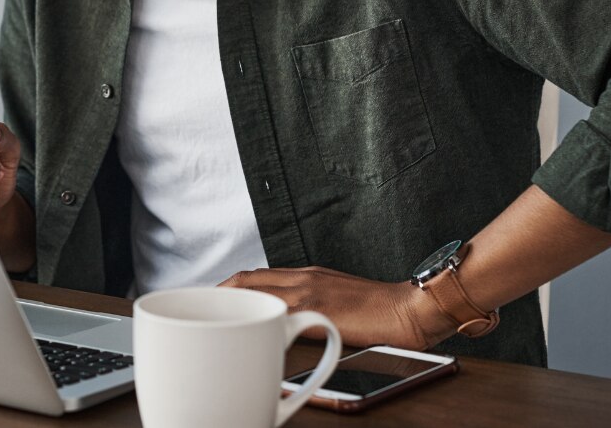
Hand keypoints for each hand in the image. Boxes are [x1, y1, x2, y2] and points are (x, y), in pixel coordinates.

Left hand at [220, 266, 453, 349]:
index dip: (228, 287)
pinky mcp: (318, 310)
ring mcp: (308, 292)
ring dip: (230, 303)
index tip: (210, 301)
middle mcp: (302, 278)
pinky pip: (278, 311)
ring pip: (255, 289)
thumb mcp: (338, 300)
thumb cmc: (381, 308)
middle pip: (247, 279)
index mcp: (306, 275)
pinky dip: (256, 319)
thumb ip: (310, 306)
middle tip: (198, 312)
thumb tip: (286, 325)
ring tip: (210, 322)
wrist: (411, 308)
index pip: (255, 275)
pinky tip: (243, 334)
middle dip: (218, 294)